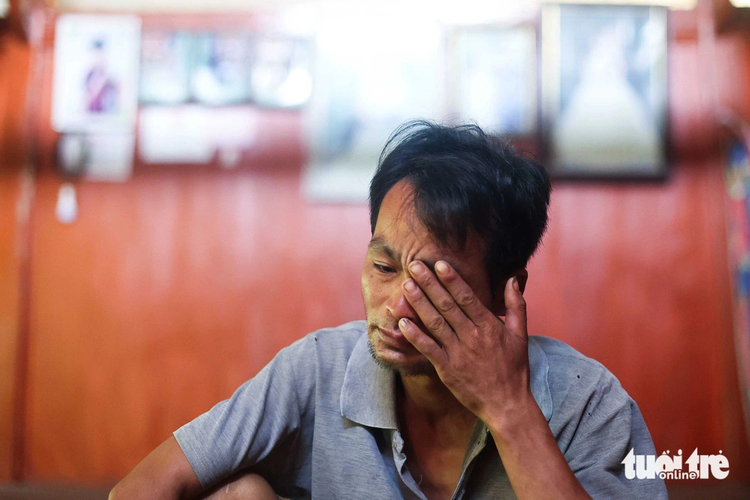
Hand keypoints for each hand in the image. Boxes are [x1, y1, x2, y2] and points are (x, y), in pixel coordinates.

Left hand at [398, 260, 533, 423]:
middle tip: (413, 266)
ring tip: (406, 286)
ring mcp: (458, 353)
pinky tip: (402, 322)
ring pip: (435, 323)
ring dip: (419, 303)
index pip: (467, 298)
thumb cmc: (514, 369)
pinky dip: (415, 335)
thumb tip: (512, 280)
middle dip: (429, 284)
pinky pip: (428, 349)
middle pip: (447, 305)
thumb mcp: (520, 335)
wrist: (507, 405)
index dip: (452, 280)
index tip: (439, 264)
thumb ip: (516, 305)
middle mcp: (472, 337)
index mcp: (489, 326)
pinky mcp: (447, 370)